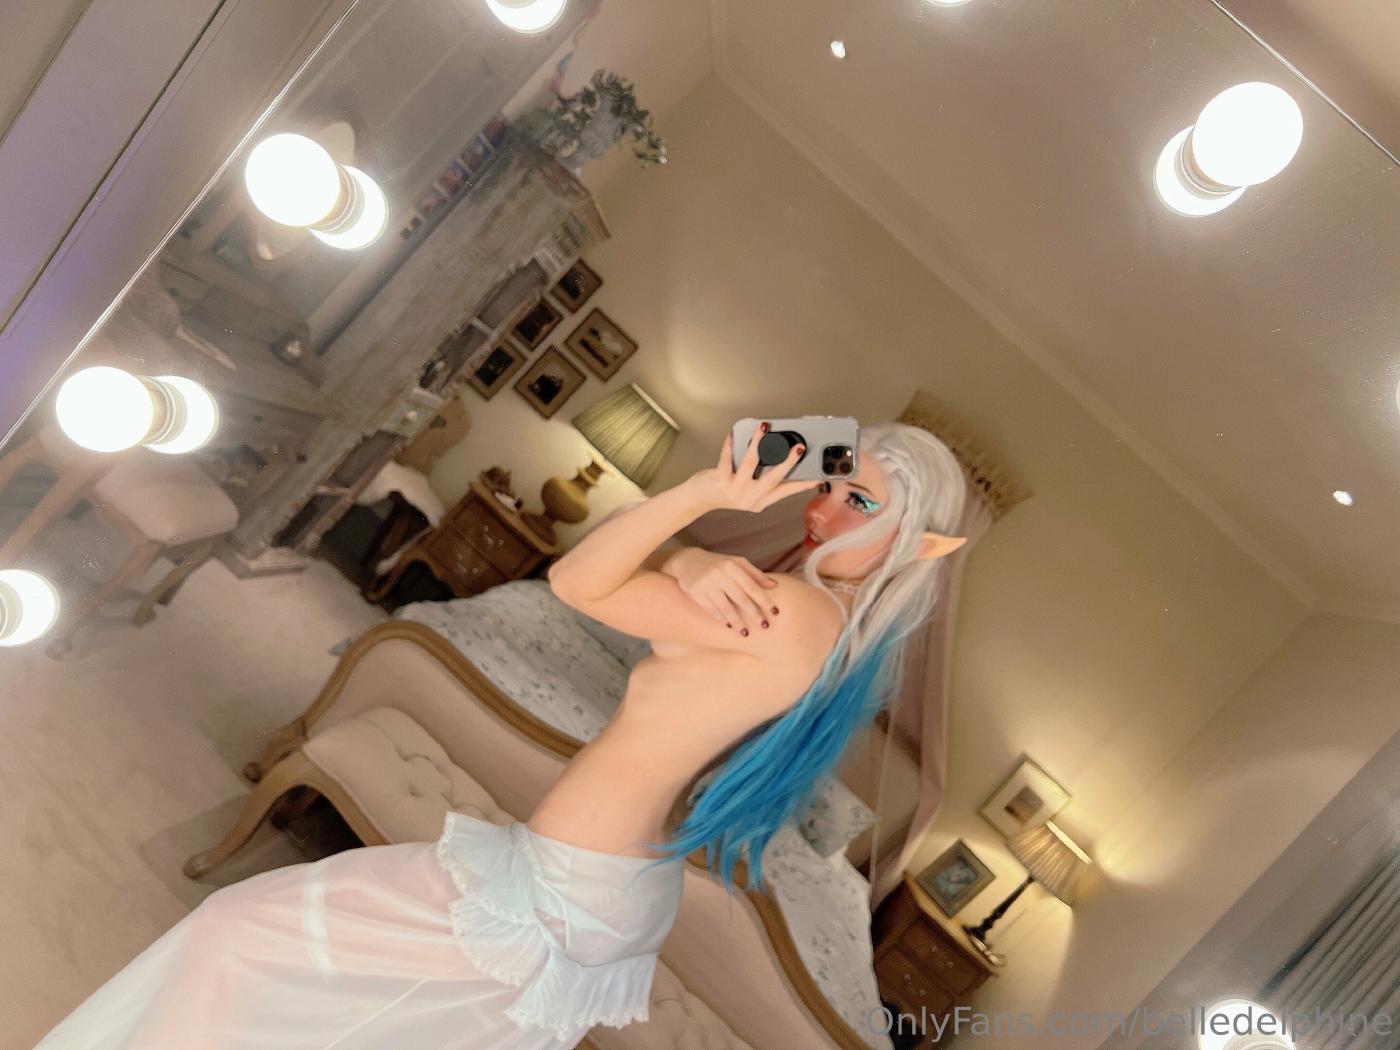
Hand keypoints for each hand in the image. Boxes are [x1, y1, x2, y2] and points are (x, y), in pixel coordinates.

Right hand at [661, 548, 779, 635]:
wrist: (687, 560)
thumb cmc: (718, 563)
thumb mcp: (736, 563)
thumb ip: (755, 574)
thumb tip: (775, 586)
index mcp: (732, 565)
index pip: (752, 586)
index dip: (764, 600)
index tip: (775, 612)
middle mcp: (719, 574)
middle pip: (741, 598)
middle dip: (754, 614)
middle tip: (764, 626)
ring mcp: (706, 583)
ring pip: (726, 607)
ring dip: (737, 622)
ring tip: (746, 633)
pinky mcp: (695, 592)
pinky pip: (711, 609)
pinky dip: (721, 619)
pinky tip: (729, 626)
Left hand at [686, 421, 816, 512]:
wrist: (698, 498)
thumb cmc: (724, 489)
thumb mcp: (749, 490)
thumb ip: (764, 479)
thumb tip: (779, 455)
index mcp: (759, 502)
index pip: (786, 491)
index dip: (803, 484)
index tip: (818, 477)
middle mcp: (749, 498)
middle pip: (773, 478)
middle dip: (788, 462)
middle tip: (800, 448)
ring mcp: (734, 490)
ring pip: (751, 463)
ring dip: (759, 443)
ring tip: (765, 428)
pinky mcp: (719, 480)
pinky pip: (727, 458)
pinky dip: (731, 444)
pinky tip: (734, 433)